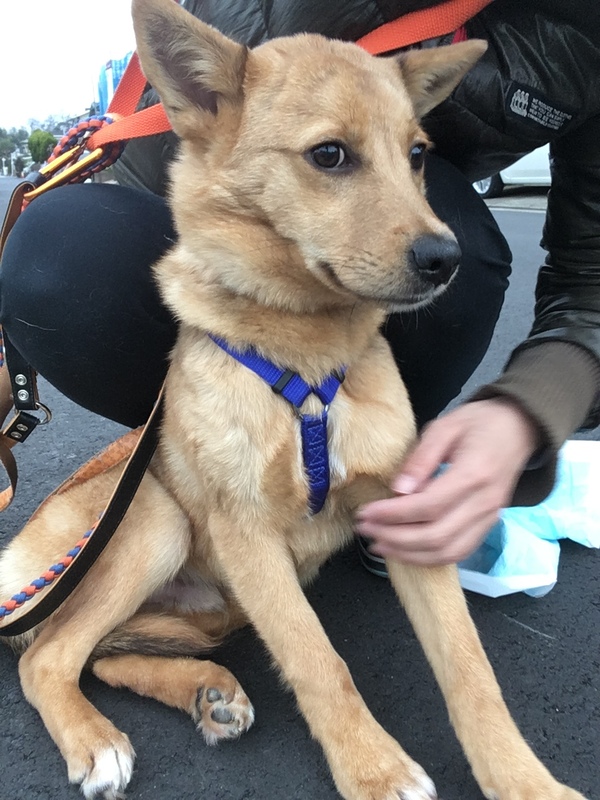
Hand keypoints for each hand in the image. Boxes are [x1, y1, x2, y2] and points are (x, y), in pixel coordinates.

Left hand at [356, 398, 541, 565]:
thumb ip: (421, 458)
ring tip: (379, 544)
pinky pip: (459, 552)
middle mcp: (485, 503)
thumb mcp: (445, 427)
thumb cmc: (479, 423)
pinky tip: (405, 550)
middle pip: (436, 536)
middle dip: (395, 538)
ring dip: (409, 554)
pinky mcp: (489, 525)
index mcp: (473, 474)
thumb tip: (399, 490)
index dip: (393, 514)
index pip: (428, 506)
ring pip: (448, 552)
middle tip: (365, 529)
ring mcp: (490, 518)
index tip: (366, 512)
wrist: (518, 428)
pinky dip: (429, 557)